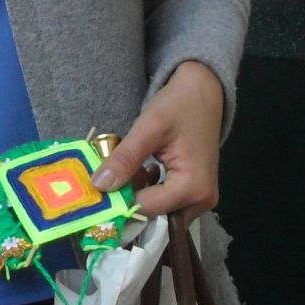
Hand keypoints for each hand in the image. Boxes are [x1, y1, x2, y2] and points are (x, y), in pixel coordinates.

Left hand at [91, 60, 222, 217]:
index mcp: (192, 187)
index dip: (122, 198)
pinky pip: (168, 203)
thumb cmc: (180, 105)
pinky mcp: (197, 192)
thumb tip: (99, 185)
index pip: (147, 208)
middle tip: (118, 173)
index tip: (103, 184)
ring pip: (160, 210)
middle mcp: (201, 200)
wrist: (205, 90)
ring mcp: (202, 198)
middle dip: (132, 197)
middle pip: (155, 214)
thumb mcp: (148, 128)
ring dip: (141, 194)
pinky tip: (144, 170)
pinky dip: (152, 191)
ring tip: (133, 168)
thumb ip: (125, 158)